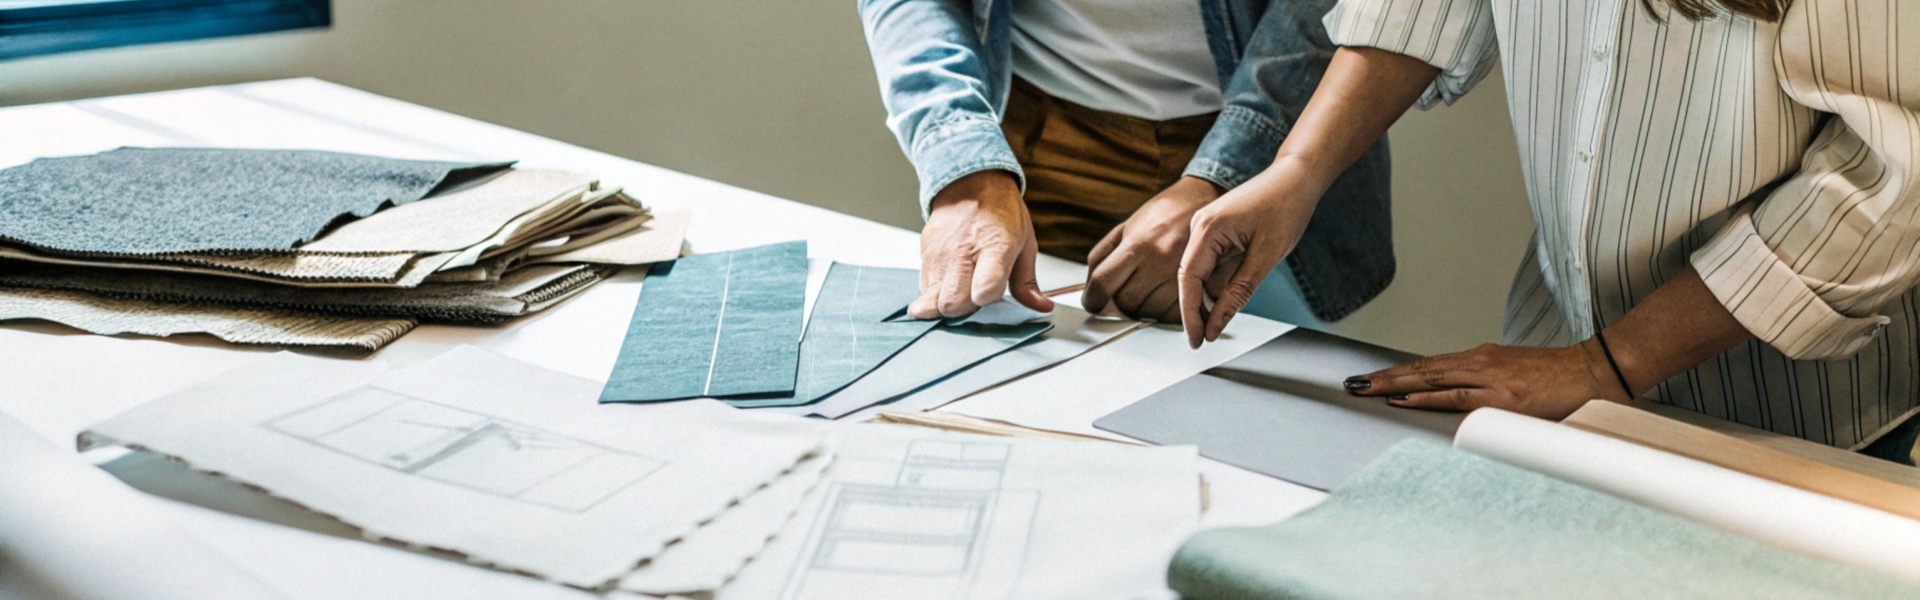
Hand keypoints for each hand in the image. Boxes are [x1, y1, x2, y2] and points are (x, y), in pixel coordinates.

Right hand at [910, 170, 1054, 318]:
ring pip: (932, 301)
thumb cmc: (1000, 211)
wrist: (970, 181)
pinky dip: (936, 292)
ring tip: (962, 287)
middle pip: (953, 303)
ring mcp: (939, 253)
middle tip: (976, 294)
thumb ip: (1027, 281)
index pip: (985, 290)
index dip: (988, 298)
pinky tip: (950, 280)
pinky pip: (924, 289)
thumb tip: (1040, 306)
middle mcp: (962, 251)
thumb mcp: (1025, 243)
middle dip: (965, 309)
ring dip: (948, 302)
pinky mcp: (924, 254)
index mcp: (995, 246)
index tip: (993, 292)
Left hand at [1083, 177, 1220, 321]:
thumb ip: (1103, 255)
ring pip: (1148, 312)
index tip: (1092, 303)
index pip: (1103, 283)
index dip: (1092, 299)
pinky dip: (1163, 312)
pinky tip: (1161, 297)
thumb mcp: (1127, 226)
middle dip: (1118, 304)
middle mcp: (1159, 260)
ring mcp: (1180, 275)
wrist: (1204, 200)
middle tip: (1121, 294)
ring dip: (1141, 309)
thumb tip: (1090, 286)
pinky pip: (1173, 314)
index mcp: (1138, 243)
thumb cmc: (1164, 213)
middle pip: (1125, 302)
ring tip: (1144, 292)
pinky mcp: (1200, 285)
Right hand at [1176, 165, 1319, 347]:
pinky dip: (1224, 281)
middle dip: (1199, 310)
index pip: (1188, 280)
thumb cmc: (1286, 206)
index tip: (1195, 339)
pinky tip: (1240, 285)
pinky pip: (1215, 265)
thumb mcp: (1266, 257)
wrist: (1298, 177)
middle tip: (1206, 339)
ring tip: (1236, 300)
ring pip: (1204, 275)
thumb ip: (1238, 292)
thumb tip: (1216, 324)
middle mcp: (1200, 227)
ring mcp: (1208, 229)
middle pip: (1191, 279)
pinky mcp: (1218, 233)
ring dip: (1216, 294)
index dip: (1190, 314)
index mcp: (1207, 229)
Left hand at [1343, 340, 1631, 419]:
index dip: (1399, 371)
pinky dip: (1425, 396)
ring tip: (1366, 388)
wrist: (1595, 371)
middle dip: (1384, 376)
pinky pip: (1454, 396)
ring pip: (1431, 378)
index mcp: (1482, 359)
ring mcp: (1489, 378)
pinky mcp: (1501, 396)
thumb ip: (1486, 386)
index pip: (1430, 365)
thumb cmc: (1559, 379)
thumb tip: (1460, 398)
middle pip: (1422, 368)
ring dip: (1394, 383)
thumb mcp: (1515, 377)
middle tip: (1353, 383)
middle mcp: (1480, 363)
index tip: (1372, 378)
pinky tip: (1403, 397)